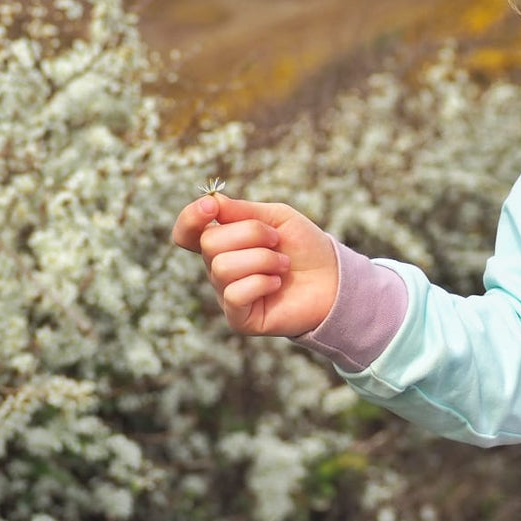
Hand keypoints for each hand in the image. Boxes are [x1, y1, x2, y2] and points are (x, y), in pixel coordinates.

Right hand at [172, 194, 338, 336]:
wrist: (333, 279)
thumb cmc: (304, 246)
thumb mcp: (276, 217)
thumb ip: (242, 211)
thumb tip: (212, 202)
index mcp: (223, 242)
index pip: (187, 232)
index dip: (190, 217)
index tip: (211, 206)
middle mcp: (218, 268)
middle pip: (209, 243)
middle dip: (250, 234)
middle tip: (276, 241)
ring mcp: (226, 294)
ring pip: (223, 267)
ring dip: (262, 259)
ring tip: (283, 265)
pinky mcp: (239, 318)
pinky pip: (235, 294)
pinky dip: (262, 282)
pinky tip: (277, 284)